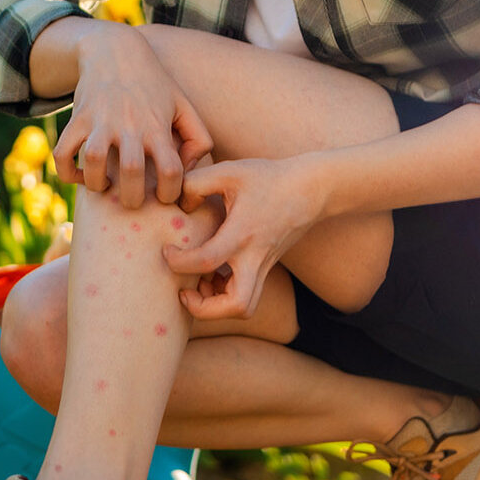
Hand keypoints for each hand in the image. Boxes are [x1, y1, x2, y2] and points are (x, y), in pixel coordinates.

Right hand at [52, 25, 212, 208]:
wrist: (115, 51)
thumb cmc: (154, 85)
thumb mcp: (184, 105)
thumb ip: (199, 139)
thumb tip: (187, 173)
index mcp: (158, 126)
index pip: (171, 170)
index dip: (170, 193)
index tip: (165, 196)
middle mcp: (129, 125)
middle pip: (132, 171)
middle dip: (133, 198)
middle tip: (134, 200)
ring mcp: (100, 121)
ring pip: (94, 162)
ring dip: (97, 184)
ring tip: (105, 186)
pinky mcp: (77, 119)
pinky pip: (63, 152)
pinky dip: (66, 172)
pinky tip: (80, 175)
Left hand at [163, 157, 324, 318]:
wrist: (311, 189)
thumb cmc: (268, 178)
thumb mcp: (229, 171)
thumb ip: (195, 183)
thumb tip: (179, 206)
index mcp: (242, 233)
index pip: (205, 261)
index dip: (178, 262)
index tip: (167, 251)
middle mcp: (255, 257)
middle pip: (238, 306)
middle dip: (205, 308)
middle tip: (184, 292)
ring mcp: (263, 267)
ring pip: (245, 308)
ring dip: (216, 307)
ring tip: (196, 285)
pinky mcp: (265, 269)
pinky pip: (247, 297)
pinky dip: (225, 297)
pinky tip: (210, 276)